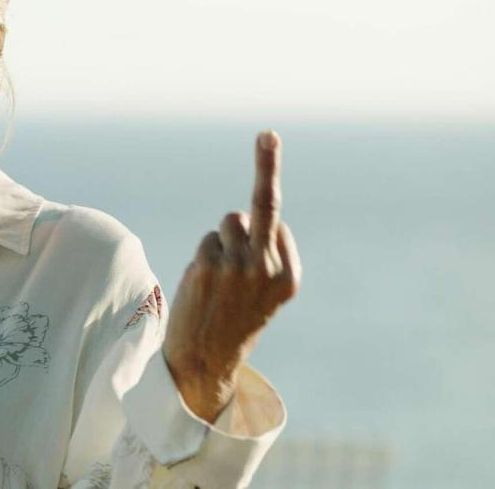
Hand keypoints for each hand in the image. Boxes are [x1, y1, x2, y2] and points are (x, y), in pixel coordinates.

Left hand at [161, 129, 301, 421]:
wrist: (205, 360)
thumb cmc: (234, 320)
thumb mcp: (262, 294)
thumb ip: (261, 254)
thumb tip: (237, 216)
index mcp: (289, 277)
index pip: (277, 225)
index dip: (263, 230)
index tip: (266, 209)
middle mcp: (268, 268)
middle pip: (263, 206)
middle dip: (268, 165)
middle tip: (268, 134)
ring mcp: (239, 265)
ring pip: (229, 223)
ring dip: (222, 241)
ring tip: (219, 278)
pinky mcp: (210, 264)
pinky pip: (209, 239)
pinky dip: (205, 254)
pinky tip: (206, 283)